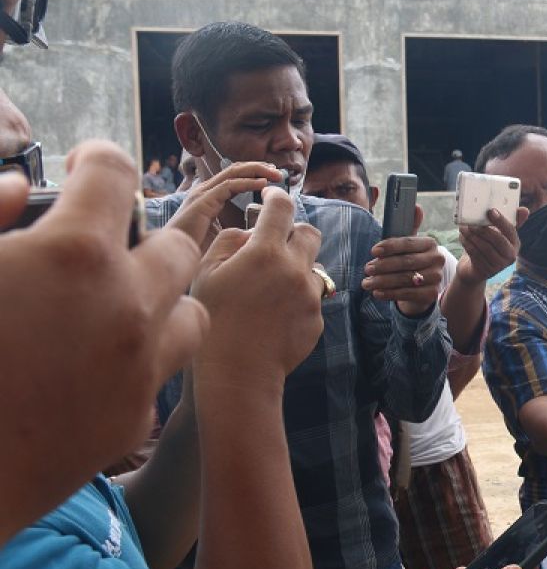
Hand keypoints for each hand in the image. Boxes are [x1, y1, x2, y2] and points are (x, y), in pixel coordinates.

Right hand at [0, 140, 206, 513]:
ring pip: (190, 309)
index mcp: (74, 253)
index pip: (115, 175)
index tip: (87, 163)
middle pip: (176, 244)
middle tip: (103, 240)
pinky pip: (164, 367)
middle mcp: (127, 302)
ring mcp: (142, 363)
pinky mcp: (138, 415)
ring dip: (163, 296)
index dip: (99, 159)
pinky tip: (101, 358)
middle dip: (143, 232)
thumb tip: (18, 185)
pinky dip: (143, 353)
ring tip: (121, 299)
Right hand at [166, 161, 280, 250]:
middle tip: (279, 173)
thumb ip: (240, 232)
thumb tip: (261, 232)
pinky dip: (248, 183)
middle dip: (259, 168)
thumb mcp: (224, 239)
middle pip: (236, 169)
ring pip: (233, 172)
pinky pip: (228, 186)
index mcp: (210, 198)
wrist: (171, 263)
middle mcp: (205, 192)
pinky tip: (264, 185)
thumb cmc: (195, 254)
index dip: (256, 174)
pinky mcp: (202, 202)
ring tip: (276, 175)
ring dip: (257, 170)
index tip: (275, 180)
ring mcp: (202, 195)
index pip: (235, 177)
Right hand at [190, 187, 323, 381]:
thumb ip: (229, 241)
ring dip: (296, 268)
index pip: (282, 207)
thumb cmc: (214, 321)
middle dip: (294, 232)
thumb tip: (248, 230)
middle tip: (274, 243)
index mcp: (265, 253)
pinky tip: (274, 315)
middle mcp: (295, 269)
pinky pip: (312, 298)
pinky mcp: (318, 318)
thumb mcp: (205, 274)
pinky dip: (296, 298)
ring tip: (269, 288)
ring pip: (313, 267)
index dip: (276, 195)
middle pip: (309, 233)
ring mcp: (310, 295)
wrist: (238, 373)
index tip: (271, 194)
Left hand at [365, 204, 442, 315]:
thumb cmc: (411, 260)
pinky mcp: (431, 294)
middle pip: (406, 262)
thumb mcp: (409, 245)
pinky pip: (407, 294)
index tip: (373, 251)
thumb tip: (416, 206)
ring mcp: (436, 277)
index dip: (390, 247)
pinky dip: (390, 294)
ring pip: (405, 279)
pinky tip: (377, 293)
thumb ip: (410, 226)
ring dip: (382, 281)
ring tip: (366, 283)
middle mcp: (437, 259)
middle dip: (383, 266)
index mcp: (430, 243)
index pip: (408, 243)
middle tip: (367, 269)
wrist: (423, 285)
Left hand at [455, 206, 528, 285]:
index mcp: (515, 243)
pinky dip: (468, 244)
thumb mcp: (499, 234)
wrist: (476, 268)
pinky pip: (476, 255)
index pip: (510, 230)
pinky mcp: (487, 271)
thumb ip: (508, 222)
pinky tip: (462, 238)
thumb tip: (525, 210)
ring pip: (485, 247)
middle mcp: (510, 256)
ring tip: (463, 228)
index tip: (490, 211)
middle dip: (483, 229)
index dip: (501, 221)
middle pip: (498, 240)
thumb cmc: (488, 246)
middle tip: (471, 222)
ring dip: (472, 236)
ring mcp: (499, 266)